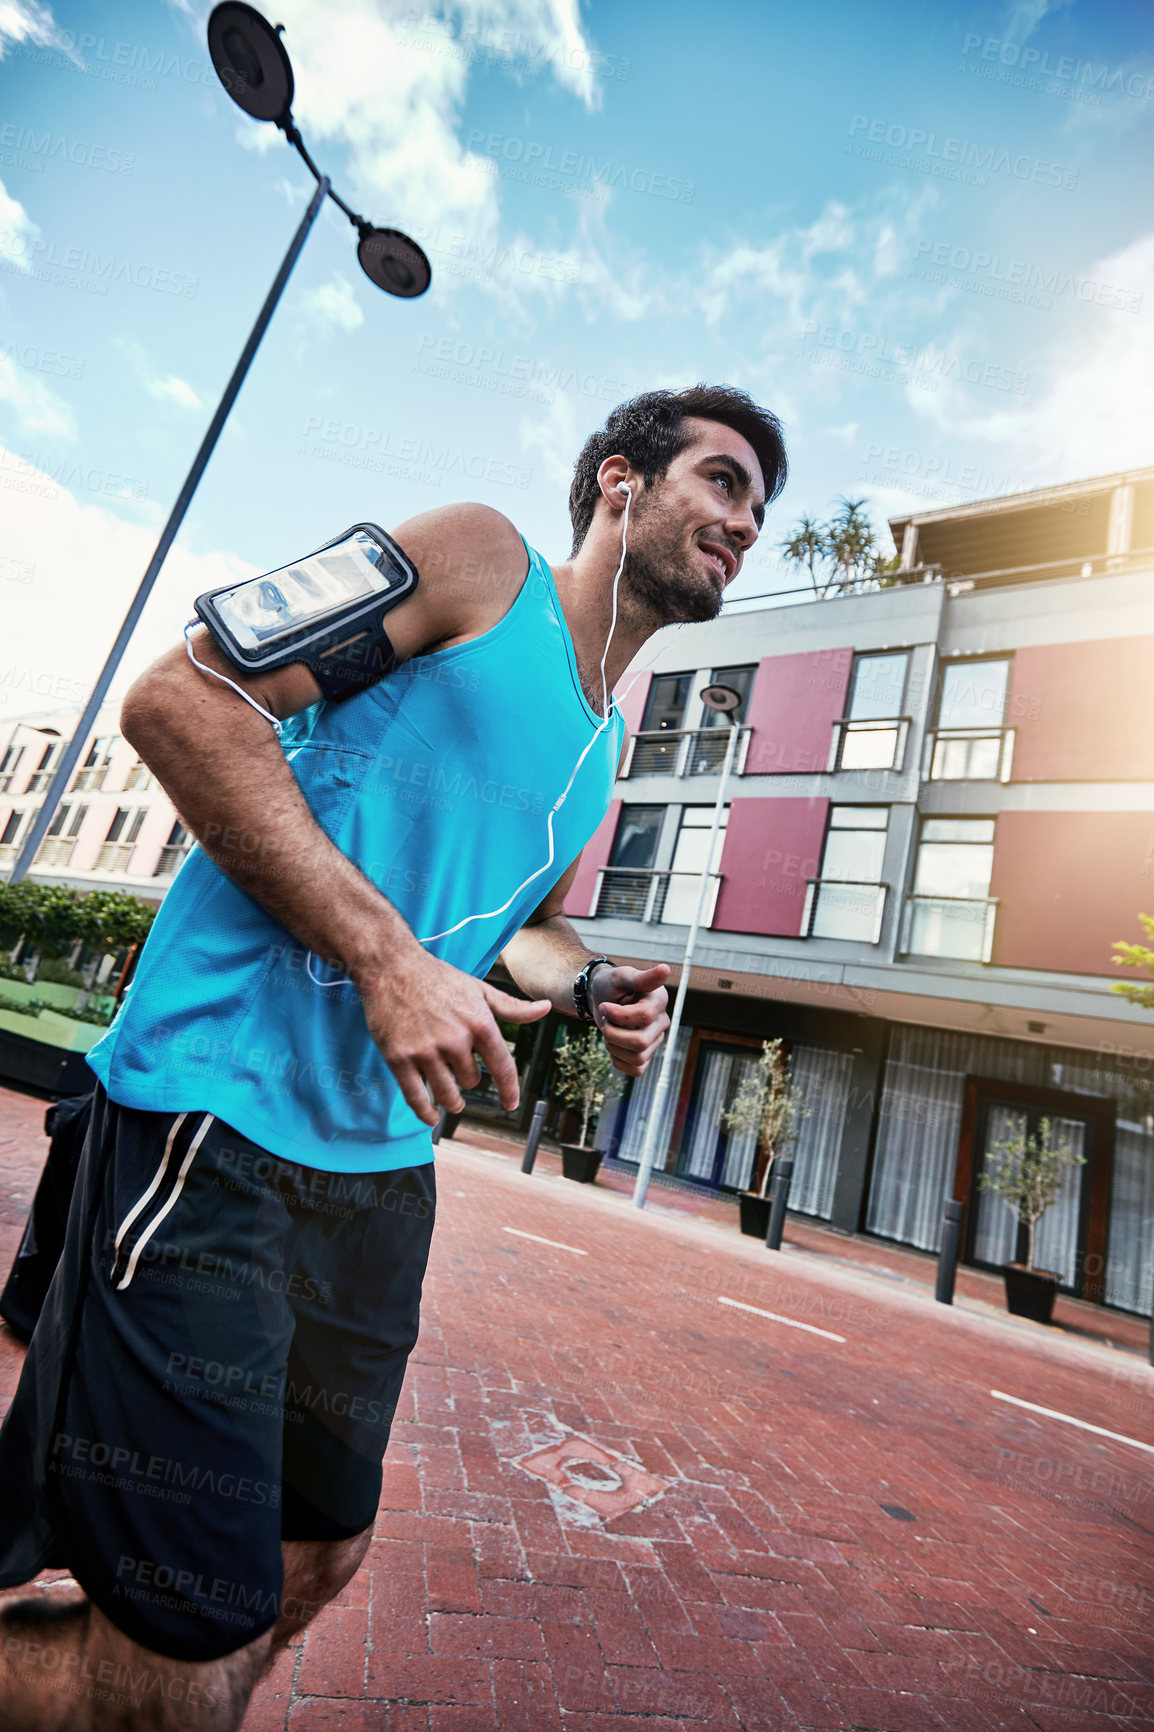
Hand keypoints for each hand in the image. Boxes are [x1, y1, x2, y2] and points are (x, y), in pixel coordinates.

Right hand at [358, 945, 549, 1126]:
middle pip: (471, 1081)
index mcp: (479, 1023)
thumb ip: (512, 1007)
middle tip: (458, 1067)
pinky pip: (416, 1097)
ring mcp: (426, 1051)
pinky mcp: (399, 1058)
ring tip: (452, 1100)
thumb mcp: (479, 989)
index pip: (503, 1067)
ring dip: (451, 1101)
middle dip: (467, 1078)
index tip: (511, 1104)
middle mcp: (455, 1040)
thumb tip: (545, 1008)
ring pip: (447, 1094)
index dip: (509, 1090)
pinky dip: (425, 1113)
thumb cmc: (438, 978)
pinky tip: (431, 1117)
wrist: (392, 967)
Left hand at [590, 963, 669, 1077]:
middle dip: (613, 1033)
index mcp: (659, 1001)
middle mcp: (661, 1022)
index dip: (618, 1015)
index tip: (604, 1006)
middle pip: (640, 1042)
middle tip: (604, 1020)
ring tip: (608, 1030)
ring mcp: (655, 1040)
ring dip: (614, 1046)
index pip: (644, 1016)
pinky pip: (636, 1070)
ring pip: (638, 1058)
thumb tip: (665, 969)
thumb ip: (642, 977)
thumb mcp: (622, 977)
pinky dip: (619, 1060)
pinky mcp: (646, 1055)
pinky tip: (614, 1044)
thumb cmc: (611, 985)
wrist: (600, 999)